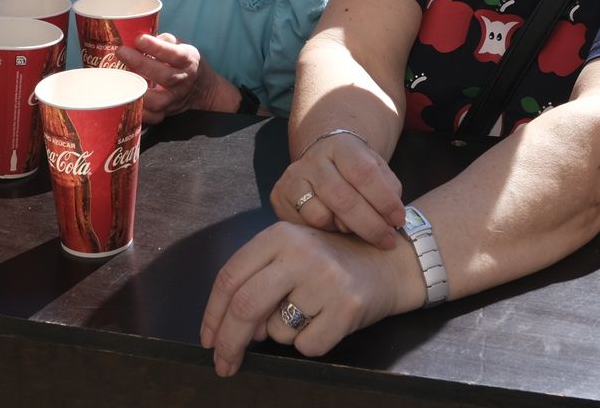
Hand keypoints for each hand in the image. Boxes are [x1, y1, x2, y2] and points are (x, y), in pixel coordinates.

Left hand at [116, 32, 224, 123]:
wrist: (202, 88)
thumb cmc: (184, 62)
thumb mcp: (181, 45)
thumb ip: (163, 40)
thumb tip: (142, 38)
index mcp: (188, 60)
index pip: (174, 54)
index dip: (156, 47)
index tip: (139, 39)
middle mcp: (184, 81)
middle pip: (164, 76)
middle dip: (140, 63)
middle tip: (121, 52)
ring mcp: (175, 100)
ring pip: (157, 101)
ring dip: (137, 90)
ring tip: (120, 77)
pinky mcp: (166, 113)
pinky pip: (152, 117)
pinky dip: (138, 110)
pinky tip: (125, 99)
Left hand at [200, 221, 418, 376]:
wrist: (391, 261)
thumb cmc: (332, 261)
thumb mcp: (292, 254)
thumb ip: (259, 281)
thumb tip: (235, 329)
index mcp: (278, 236)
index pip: (230, 278)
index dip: (212, 314)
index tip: (208, 340)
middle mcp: (299, 254)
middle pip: (245, 307)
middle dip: (229, 343)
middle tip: (224, 364)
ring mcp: (325, 280)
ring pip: (276, 331)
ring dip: (282, 335)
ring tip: (309, 311)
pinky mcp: (346, 307)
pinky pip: (307, 346)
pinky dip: (311, 342)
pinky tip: (328, 320)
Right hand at [271, 132, 405, 248]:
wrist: (323, 160)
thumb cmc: (356, 171)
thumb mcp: (377, 170)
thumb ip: (389, 190)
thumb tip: (394, 219)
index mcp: (341, 147)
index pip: (363, 173)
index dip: (384, 200)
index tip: (399, 220)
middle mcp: (313, 159)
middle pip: (342, 198)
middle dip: (369, 224)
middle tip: (386, 240)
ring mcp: (293, 177)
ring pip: (321, 216)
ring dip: (345, 230)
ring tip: (355, 229)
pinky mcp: (279, 196)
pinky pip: (305, 225)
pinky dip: (324, 232)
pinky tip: (334, 228)